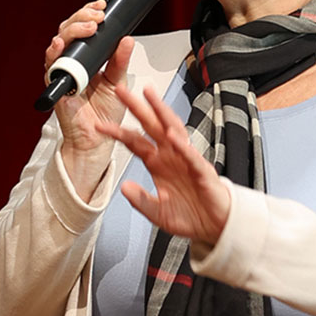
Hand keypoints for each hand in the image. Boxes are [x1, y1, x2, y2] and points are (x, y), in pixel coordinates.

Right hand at [44, 0, 134, 199]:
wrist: (96, 139)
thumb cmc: (103, 112)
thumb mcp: (118, 81)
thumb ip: (120, 61)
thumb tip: (127, 39)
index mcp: (86, 57)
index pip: (83, 28)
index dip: (88, 14)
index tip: (102, 7)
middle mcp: (71, 61)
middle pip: (68, 30)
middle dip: (82, 18)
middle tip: (97, 16)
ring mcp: (62, 71)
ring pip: (58, 42)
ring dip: (71, 30)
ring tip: (88, 27)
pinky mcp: (56, 85)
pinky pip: (50, 66)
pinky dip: (53, 53)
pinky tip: (59, 44)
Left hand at [96, 85, 230, 244]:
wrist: (215, 225)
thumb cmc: (190, 214)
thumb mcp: (157, 212)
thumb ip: (141, 200)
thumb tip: (124, 188)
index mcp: (157, 163)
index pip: (134, 142)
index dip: (118, 132)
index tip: (100, 125)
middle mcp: (170, 155)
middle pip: (150, 125)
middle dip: (136, 107)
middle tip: (121, 90)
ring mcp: (186, 159)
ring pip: (172, 129)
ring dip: (162, 112)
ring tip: (150, 97)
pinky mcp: (202, 170)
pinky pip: (191, 155)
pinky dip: (182, 145)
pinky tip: (172, 136)